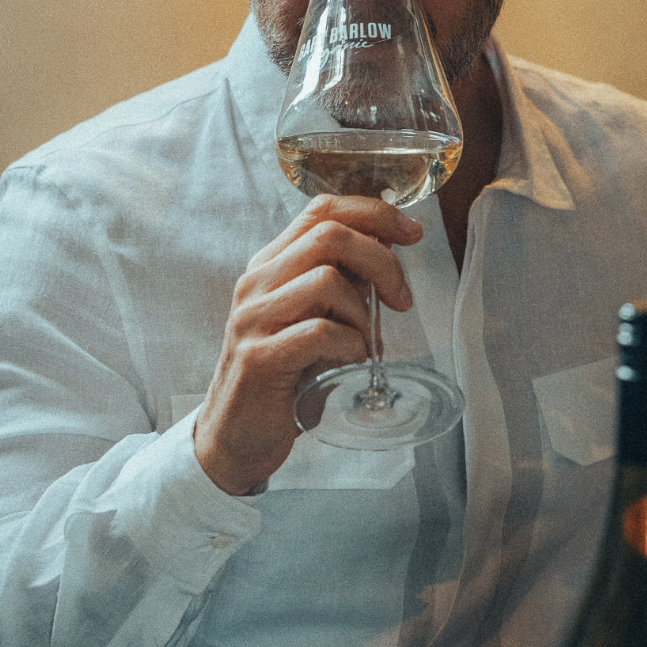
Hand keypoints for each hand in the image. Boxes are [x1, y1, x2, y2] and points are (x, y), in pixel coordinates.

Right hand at [193, 194, 422, 495]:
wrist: (234, 436)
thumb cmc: (284, 377)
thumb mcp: (312, 319)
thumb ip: (342, 285)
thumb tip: (389, 252)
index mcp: (270, 266)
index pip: (322, 209)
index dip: (375, 213)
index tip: (412, 233)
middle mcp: (257, 283)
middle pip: (330, 235)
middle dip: (381, 260)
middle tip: (400, 299)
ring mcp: (254, 319)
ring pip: (326, 279)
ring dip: (363, 313)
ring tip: (364, 344)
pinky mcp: (259, 358)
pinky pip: (320, 331)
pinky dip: (350, 345)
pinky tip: (350, 361)